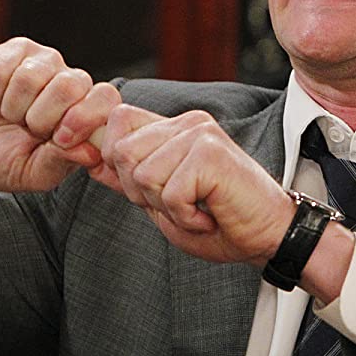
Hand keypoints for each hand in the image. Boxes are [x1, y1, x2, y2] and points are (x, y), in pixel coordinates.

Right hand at [0, 38, 118, 196]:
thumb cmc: (7, 159)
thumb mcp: (35, 174)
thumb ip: (62, 162)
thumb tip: (89, 152)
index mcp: (85, 110)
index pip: (104, 98)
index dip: (83, 118)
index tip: (60, 139)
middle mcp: (69, 80)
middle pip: (70, 85)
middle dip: (42, 117)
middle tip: (28, 128)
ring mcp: (41, 61)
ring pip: (31, 76)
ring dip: (13, 106)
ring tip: (10, 115)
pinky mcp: (10, 51)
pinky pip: (0, 67)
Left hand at [94, 105, 297, 265]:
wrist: (269, 236)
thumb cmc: (220, 222)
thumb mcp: (161, 202)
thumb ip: (127, 178)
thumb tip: (87, 158)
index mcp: (173, 128)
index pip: (118, 118)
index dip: (107, 152)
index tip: (131, 187)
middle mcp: (186, 123)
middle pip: (122, 151)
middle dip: (138, 191)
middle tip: (178, 204)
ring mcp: (200, 134)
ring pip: (142, 173)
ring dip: (164, 206)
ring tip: (196, 208)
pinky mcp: (211, 153)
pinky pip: (170, 192)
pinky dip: (185, 216)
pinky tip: (208, 214)